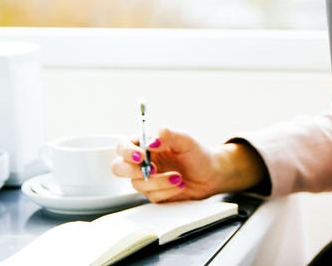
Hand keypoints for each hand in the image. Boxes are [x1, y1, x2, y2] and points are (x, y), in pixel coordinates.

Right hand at [112, 128, 264, 202]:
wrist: (212, 174)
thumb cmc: (198, 154)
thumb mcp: (185, 140)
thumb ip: (168, 135)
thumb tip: (151, 141)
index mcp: (145, 145)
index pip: (123, 146)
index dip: (127, 152)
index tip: (141, 156)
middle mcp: (143, 162)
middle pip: (119, 168)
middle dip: (134, 171)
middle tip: (154, 170)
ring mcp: (146, 179)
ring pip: (137, 185)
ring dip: (159, 182)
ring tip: (178, 176)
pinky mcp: (154, 193)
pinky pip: (151, 196)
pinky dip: (167, 191)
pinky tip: (179, 184)